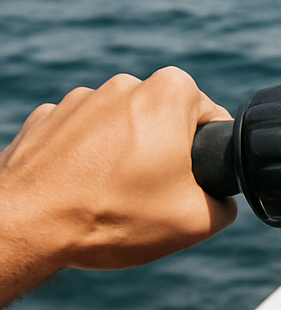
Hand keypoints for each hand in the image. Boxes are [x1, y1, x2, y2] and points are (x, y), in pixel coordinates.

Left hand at [0, 68, 236, 303]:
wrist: (26, 225)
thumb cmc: (115, 216)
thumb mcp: (198, 221)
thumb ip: (225, 204)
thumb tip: (220, 199)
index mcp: (170, 94)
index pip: (213, 120)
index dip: (209, 157)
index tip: (190, 185)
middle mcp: (125, 84)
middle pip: (166, 124)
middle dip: (165, 156)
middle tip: (153, 197)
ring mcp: (80, 99)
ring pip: (123, 131)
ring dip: (125, 159)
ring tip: (113, 200)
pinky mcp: (47, 118)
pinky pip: (83, 139)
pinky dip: (88, 163)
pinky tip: (83, 194)